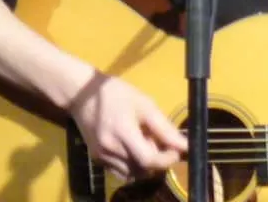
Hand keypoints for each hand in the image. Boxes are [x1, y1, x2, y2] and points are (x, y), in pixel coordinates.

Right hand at [69, 69, 186, 180]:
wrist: (83, 94)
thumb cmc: (117, 93)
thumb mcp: (144, 104)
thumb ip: (164, 127)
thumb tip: (184, 144)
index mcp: (123, 132)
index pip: (149, 159)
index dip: (167, 159)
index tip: (176, 150)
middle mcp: (110, 149)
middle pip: (143, 168)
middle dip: (158, 159)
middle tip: (160, 141)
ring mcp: (102, 157)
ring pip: (133, 173)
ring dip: (145, 164)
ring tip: (145, 142)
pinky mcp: (97, 160)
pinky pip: (121, 171)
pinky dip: (132, 166)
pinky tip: (133, 149)